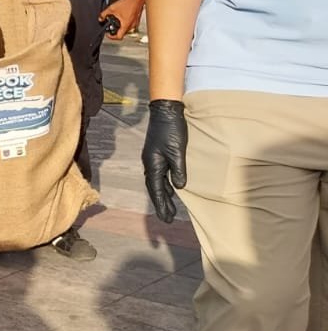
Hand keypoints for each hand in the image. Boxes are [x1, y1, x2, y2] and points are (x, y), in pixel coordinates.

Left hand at [101, 0, 144, 39]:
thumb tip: (100, 18)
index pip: (119, 37)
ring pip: (126, 29)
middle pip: (122, 33)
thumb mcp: (112, 8)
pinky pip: (129, 24)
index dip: (112, 37)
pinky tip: (121, 17)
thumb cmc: (128, 2)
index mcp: (126, 25)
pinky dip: (124, 23)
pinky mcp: (136, 19)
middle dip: (115, 31)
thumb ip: (104, 14)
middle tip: (110, 27)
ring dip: (120, 27)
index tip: (108, 34)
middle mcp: (132, 25)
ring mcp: (135, 23)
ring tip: (115, 22)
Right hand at [142, 99, 188, 223]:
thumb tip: (179, 187)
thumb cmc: (172, 130)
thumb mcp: (177, 150)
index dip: (162, 205)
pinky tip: (171, 189)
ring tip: (170, 209)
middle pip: (155, 189)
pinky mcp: (158, 155)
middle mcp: (150, 164)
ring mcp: (153, 159)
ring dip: (163, 196)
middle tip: (167, 219)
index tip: (166, 218)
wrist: (166, 112)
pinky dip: (165, 185)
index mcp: (153, 165)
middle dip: (161, 204)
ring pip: (157, 183)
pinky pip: (160, 175)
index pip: (157, 190)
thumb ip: (178, 169)